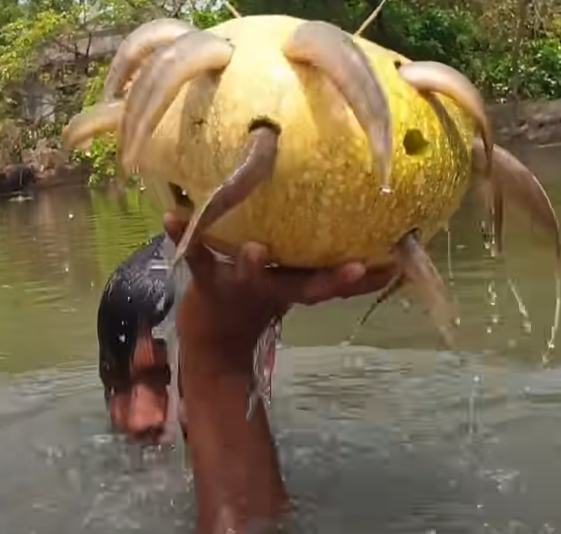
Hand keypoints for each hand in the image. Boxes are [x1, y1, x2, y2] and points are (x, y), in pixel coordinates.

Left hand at [164, 212, 396, 366]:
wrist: (212, 344)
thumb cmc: (257, 304)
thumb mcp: (296, 292)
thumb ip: (334, 281)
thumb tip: (388, 264)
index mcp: (292, 287)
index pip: (330, 285)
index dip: (356, 280)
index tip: (386, 268)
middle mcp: (270, 287)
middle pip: (298, 283)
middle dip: (323, 278)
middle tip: (350, 267)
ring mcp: (238, 285)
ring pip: (248, 273)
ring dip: (253, 264)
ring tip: (256, 250)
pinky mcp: (206, 281)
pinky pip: (196, 256)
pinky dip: (182, 235)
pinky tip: (171, 216)